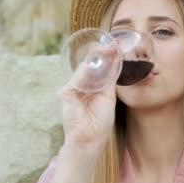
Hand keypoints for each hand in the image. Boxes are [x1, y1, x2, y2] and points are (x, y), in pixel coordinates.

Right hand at [59, 47, 119, 161]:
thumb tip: (114, 60)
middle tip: (112, 45)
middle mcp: (82, 85)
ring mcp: (73, 88)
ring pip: (85, 69)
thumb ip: (108, 79)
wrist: (91, 137)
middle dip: (101, 55)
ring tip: (108, 49)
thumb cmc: (100, 121)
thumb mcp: (108, 96)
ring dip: (96, 58)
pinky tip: (97, 62)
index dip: (107, 58)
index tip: (116, 48)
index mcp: (92, 87)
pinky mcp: (66, 93)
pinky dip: (88, 70)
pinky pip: (78, 78)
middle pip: (90, 66)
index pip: (98, 68)